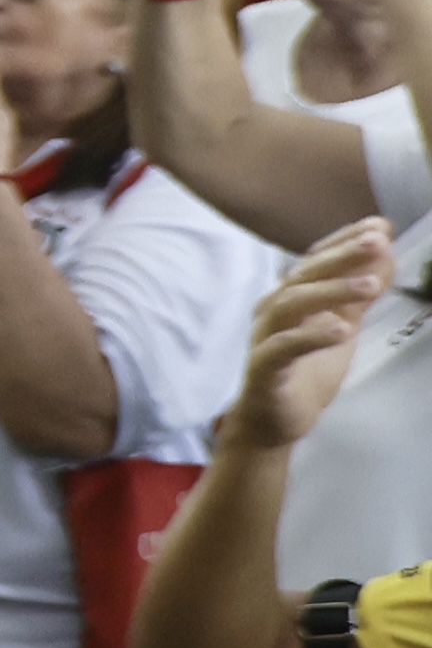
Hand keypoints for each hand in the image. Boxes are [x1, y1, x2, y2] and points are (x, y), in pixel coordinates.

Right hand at [222, 217, 400, 451]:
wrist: (273, 421)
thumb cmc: (305, 370)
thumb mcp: (341, 326)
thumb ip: (358, 295)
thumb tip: (385, 254)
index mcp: (290, 298)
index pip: (316, 260)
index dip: (344, 241)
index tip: (379, 226)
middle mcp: (273, 311)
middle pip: (304, 275)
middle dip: (341, 256)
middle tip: (377, 242)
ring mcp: (265, 338)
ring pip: (291, 305)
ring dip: (331, 292)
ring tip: (370, 286)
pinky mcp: (263, 369)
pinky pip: (282, 348)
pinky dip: (310, 336)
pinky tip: (340, 330)